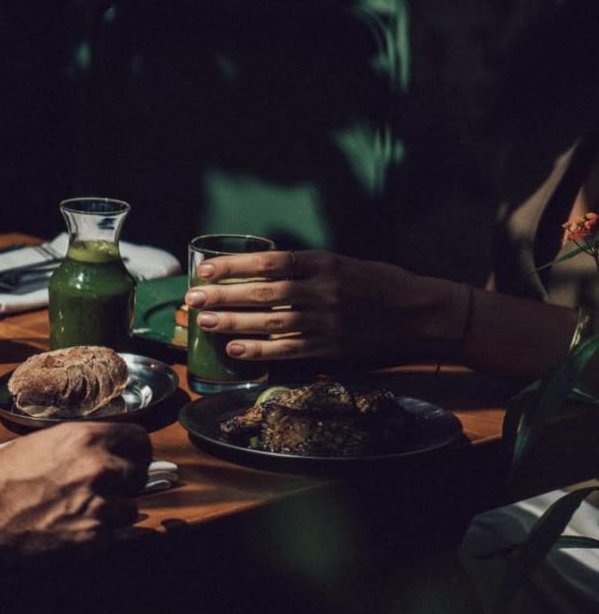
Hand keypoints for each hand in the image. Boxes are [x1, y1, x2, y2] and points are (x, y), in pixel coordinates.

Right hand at [0, 422, 152, 573]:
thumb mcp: (32, 448)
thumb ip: (71, 448)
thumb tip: (91, 452)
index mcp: (82, 438)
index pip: (138, 438)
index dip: (133, 450)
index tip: (128, 458)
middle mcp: (98, 468)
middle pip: (139, 473)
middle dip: (125, 482)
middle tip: (104, 489)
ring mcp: (101, 506)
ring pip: (131, 508)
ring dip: (114, 512)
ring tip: (82, 514)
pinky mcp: (95, 540)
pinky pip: (114, 536)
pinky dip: (99, 536)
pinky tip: (72, 533)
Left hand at [185, 248, 467, 365]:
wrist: (419, 311)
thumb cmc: (376, 283)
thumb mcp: (342, 264)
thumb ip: (305, 269)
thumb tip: (259, 272)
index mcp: (324, 262)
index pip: (269, 262)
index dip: (234, 266)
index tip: (205, 269)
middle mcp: (324, 290)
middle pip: (264, 293)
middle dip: (224, 295)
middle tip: (193, 298)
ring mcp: (328, 321)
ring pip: (271, 323)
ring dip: (233, 322)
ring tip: (204, 321)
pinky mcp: (332, 347)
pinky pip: (288, 351)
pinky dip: (259, 351)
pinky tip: (234, 349)